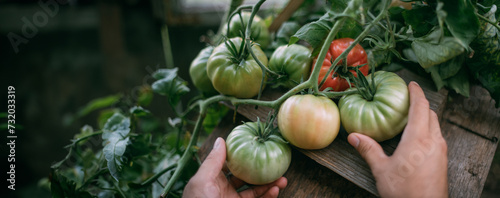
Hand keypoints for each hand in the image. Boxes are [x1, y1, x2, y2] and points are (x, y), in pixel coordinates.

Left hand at [183, 137, 287, 197]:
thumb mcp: (202, 182)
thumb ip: (213, 162)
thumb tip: (221, 139)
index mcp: (211, 180)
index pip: (228, 163)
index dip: (241, 154)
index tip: (255, 145)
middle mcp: (223, 190)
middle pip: (245, 176)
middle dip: (260, 170)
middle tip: (276, 163)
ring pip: (255, 191)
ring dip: (269, 184)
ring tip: (283, 179)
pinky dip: (268, 196)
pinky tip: (276, 190)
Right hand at [347, 81, 447, 197]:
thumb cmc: (404, 192)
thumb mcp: (382, 170)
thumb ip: (368, 150)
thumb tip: (353, 136)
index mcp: (419, 139)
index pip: (421, 107)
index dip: (416, 92)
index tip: (411, 83)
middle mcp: (434, 141)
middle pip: (431, 114)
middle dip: (421, 104)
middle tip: (408, 99)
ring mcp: (440, 152)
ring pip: (436, 126)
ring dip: (425, 117)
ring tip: (411, 117)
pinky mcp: (442, 161)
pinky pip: (437, 137)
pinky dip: (428, 130)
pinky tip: (416, 139)